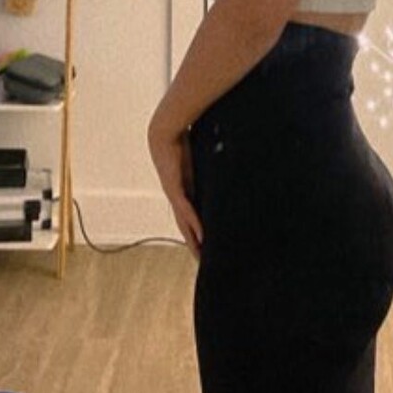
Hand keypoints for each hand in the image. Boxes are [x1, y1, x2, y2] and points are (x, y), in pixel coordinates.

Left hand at [147, 116, 203, 260]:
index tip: (205, 247)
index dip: (197, 233)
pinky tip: (201, 236)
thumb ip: (211, 164)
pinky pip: (186, 210)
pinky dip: (193, 224)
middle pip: (186, 226)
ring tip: (201, 256)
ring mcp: (175, 194)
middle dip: (194, 244)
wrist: (164, 131)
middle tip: (203, 261)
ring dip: (193, 241)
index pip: (190, 217)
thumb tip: (227, 160)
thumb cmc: (182, 141)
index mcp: (183, 191)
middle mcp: (177, 197)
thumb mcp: (199, 158)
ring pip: (185, 223)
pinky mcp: (175, 188)